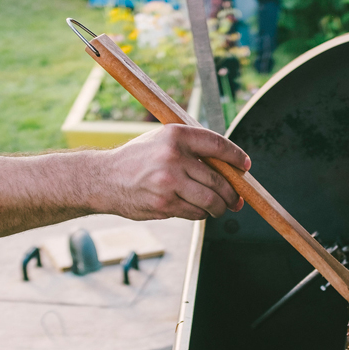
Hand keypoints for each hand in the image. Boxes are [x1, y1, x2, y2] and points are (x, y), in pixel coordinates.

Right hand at [99, 124, 249, 220]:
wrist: (104, 179)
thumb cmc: (136, 160)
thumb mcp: (160, 141)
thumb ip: (190, 148)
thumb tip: (227, 166)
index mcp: (175, 136)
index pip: (216, 145)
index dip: (235, 156)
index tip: (245, 165)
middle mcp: (172, 157)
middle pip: (218, 180)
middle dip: (232, 193)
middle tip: (237, 199)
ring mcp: (168, 183)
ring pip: (210, 201)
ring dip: (219, 207)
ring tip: (219, 207)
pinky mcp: (163, 205)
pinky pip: (194, 213)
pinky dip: (200, 213)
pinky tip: (196, 209)